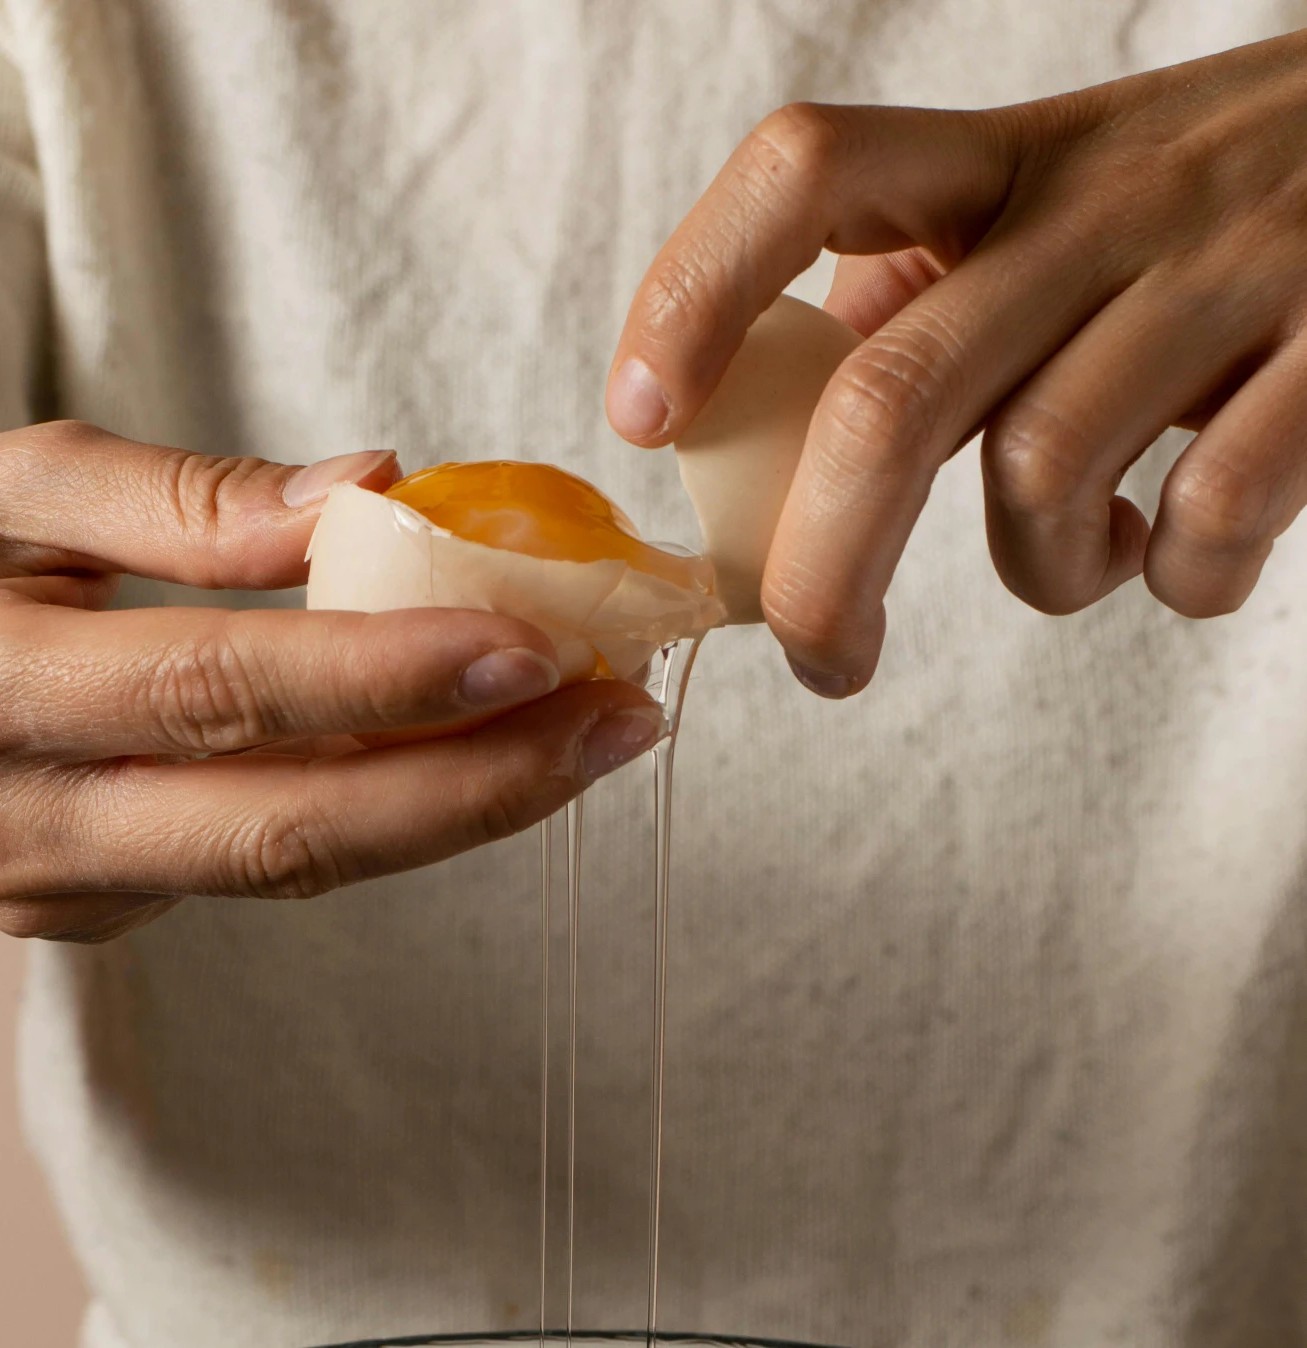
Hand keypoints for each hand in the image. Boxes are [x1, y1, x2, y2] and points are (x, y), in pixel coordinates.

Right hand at [0, 427, 660, 1001]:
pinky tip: (466, 765)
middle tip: (617, 726)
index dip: (387, 679)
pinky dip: (373, 824)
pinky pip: (253, 874)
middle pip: (285, 828)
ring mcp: (53, 898)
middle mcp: (16, 822)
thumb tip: (373, 496)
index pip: (220, 688)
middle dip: (474, 788)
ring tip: (584, 744)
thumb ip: (182, 498)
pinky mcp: (87, 930)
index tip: (532, 642)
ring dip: (453, 818)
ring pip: (289, 871)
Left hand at [608, 33, 1306, 693]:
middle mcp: (1105, 200)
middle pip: (892, 392)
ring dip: (1042, 573)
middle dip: (822, 570)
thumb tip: (781, 384)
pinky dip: (1178, 579)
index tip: (643, 420)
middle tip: (821, 659)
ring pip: (1040, 470)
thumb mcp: (1071, 194)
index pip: (812, 170)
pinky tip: (1185, 556)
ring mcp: (1225, 269)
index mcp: (1013, 162)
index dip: (698, 293)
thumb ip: (937, 278)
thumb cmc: (1232, 202)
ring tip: (1088, 559)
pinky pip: (1205, 517)